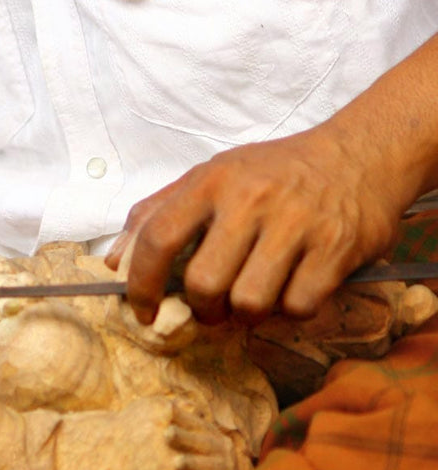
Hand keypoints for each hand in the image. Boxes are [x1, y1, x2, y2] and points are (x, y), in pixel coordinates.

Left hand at [105, 118, 407, 327]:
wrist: (356, 156)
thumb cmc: (275, 172)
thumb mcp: (214, 175)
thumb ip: (160, 212)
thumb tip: (113, 261)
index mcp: (211, 180)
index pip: (158, 237)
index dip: (141, 283)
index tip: (142, 310)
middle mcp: (250, 199)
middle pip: (204, 283)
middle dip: (204, 309)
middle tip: (214, 306)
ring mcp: (294, 224)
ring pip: (249, 303)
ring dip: (248, 313)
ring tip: (256, 293)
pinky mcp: (334, 248)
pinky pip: (297, 306)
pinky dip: (292, 309)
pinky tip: (294, 285)